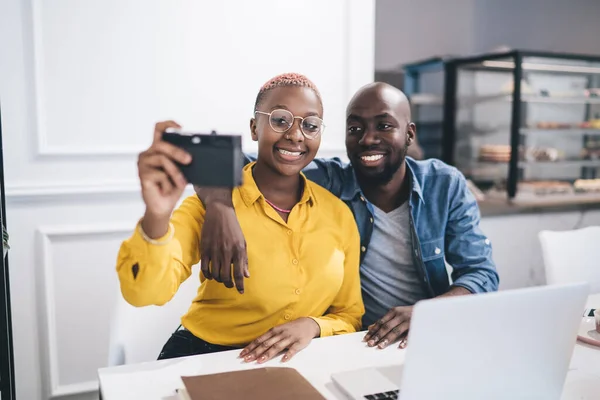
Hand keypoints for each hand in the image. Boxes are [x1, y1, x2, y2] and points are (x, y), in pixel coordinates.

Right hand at [138, 121, 190, 236]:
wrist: (164, 206)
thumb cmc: (172, 187)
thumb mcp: (182, 171)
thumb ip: (183, 160)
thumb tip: (192, 155)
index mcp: (157, 150)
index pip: (159, 130)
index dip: (168, 125)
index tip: (180, 128)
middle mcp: (148, 154)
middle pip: (161, 144)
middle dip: (177, 151)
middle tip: (189, 160)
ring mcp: (143, 164)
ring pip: (162, 159)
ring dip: (175, 172)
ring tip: (180, 182)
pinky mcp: (142, 175)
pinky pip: (160, 174)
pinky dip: (168, 183)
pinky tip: (166, 189)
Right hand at [194, 188, 248, 293]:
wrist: (220, 213)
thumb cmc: (233, 228)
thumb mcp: (243, 242)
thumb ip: (244, 259)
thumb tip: (246, 275)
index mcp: (238, 250)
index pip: (239, 273)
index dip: (240, 285)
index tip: (241, 292)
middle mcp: (226, 252)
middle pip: (226, 276)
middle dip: (228, 284)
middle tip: (230, 285)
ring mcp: (214, 251)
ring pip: (215, 274)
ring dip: (219, 280)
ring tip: (221, 279)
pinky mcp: (205, 249)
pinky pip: (205, 268)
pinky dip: (208, 275)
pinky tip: (211, 275)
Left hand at [239, 318, 320, 363]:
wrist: (307, 324)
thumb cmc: (290, 329)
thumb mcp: (278, 330)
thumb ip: (269, 338)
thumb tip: (255, 346)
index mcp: (274, 331)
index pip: (260, 340)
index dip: (251, 347)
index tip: (243, 354)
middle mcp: (280, 334)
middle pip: (266, 344)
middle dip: (255, 352)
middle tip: (247, 359)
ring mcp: (289, 338)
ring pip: (277, 346)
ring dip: (268, 354)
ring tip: (260, 361)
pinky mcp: (298, 343)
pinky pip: (292, 349)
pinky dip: (288, 355)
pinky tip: (283, 360)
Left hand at [363, 306, 412, 348]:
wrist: (427, 308)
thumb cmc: (409, 313)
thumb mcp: (396, 314)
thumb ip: (385, 320)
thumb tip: (371, 327)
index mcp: (393, 311)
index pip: (380, 322)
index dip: (373, 331)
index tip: (366, 338)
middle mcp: (399, 315)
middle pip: (386, 327)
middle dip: (377, 336)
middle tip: (370, 344)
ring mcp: (408, 320)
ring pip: (396, 331)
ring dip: (387, 339)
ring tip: (380, 346)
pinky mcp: (416, 325)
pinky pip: (410, 334)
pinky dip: (405, 340)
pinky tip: (400, 346)